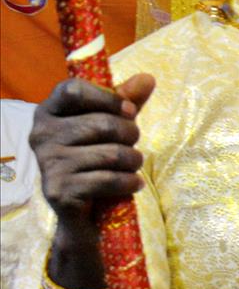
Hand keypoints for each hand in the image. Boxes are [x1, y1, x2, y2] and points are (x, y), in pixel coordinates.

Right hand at [30, 74, 155, 288]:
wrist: (82, 210)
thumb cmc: (96, 157)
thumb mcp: (111, 126)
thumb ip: (126, 101)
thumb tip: (148, 78)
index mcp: (47, 111)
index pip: (73, 89)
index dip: (109, 98)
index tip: (130, 111)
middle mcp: (40, 135)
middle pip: (102, 123)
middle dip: (130, 135)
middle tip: (133, 145)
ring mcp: (47, 163)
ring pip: (111, 153)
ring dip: (134, 161)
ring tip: (132, 166)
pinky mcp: (59, 191)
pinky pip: (109, 179)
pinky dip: (130, 182)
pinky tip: (134, 184)